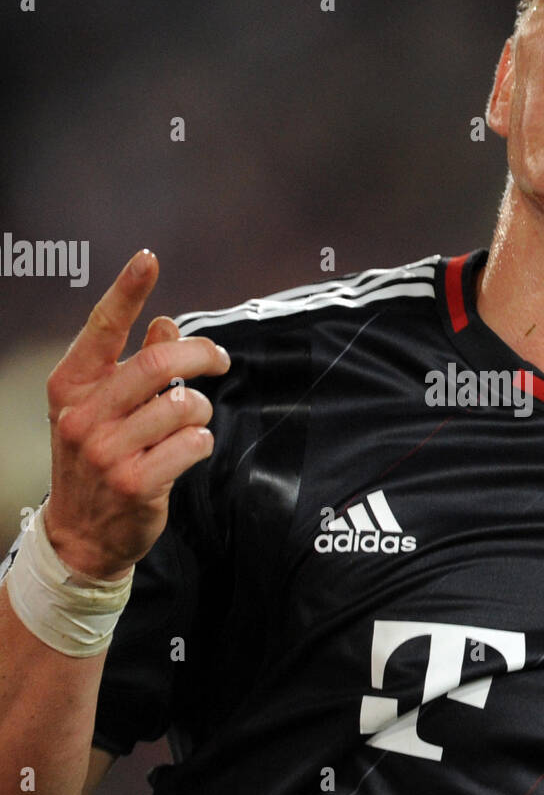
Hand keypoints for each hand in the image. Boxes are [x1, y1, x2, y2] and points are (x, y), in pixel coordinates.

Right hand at [43, 250, 230, 580]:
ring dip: (201, 410)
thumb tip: (167, 325)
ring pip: (184, 404)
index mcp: (71, 386)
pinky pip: (194, 442)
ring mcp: (108, 451)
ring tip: (191, 423)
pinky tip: (188, 450)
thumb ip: (132, 366)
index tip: (148, 259)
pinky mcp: (137, 482)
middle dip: (202, 354)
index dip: (127, 290)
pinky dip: (201, 442)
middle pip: (159, 363)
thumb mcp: (101, 410)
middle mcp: (86, 415)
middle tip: (220, 359)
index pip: (102, 327)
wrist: (81, 534)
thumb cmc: (96, 461)